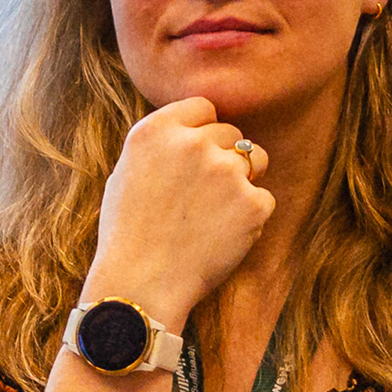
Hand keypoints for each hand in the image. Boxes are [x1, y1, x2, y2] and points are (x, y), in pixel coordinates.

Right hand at [83, 96, 273, 325]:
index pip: (203, 107)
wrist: (141, 284)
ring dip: (244, 180)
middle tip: (203, 198)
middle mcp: (192, 143)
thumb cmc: (128, 235)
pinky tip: (222, 237)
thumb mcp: (127, 172)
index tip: (197, 156)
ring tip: (216, 214)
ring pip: (256, 160)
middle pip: (231, 133)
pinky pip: (264, 199)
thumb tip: (195, 130)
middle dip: (224, 158)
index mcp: (156, 131)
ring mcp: (225, 172)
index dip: (203, 130)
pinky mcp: (252, 203)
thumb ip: (162, 144)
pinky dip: (250, 217)